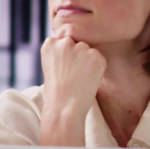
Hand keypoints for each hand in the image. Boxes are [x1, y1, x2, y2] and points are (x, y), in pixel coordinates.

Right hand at [39, 27, 103, 145]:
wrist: (64, 106)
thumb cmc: (56, 90)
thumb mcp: (51, 65)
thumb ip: (61, 52)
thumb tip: (80, 45)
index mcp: (50, 43)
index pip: (63, 41)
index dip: (65, 56)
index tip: (62, 68)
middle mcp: (65, 42)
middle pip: (76, 43)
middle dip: (77, 55)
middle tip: (71, 75)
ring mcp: (81, 47)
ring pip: (88, 50)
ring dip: (87, 61)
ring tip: (79, 78)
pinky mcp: (96, 55)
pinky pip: (99, 58)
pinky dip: (97, 68)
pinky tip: (87, 79)